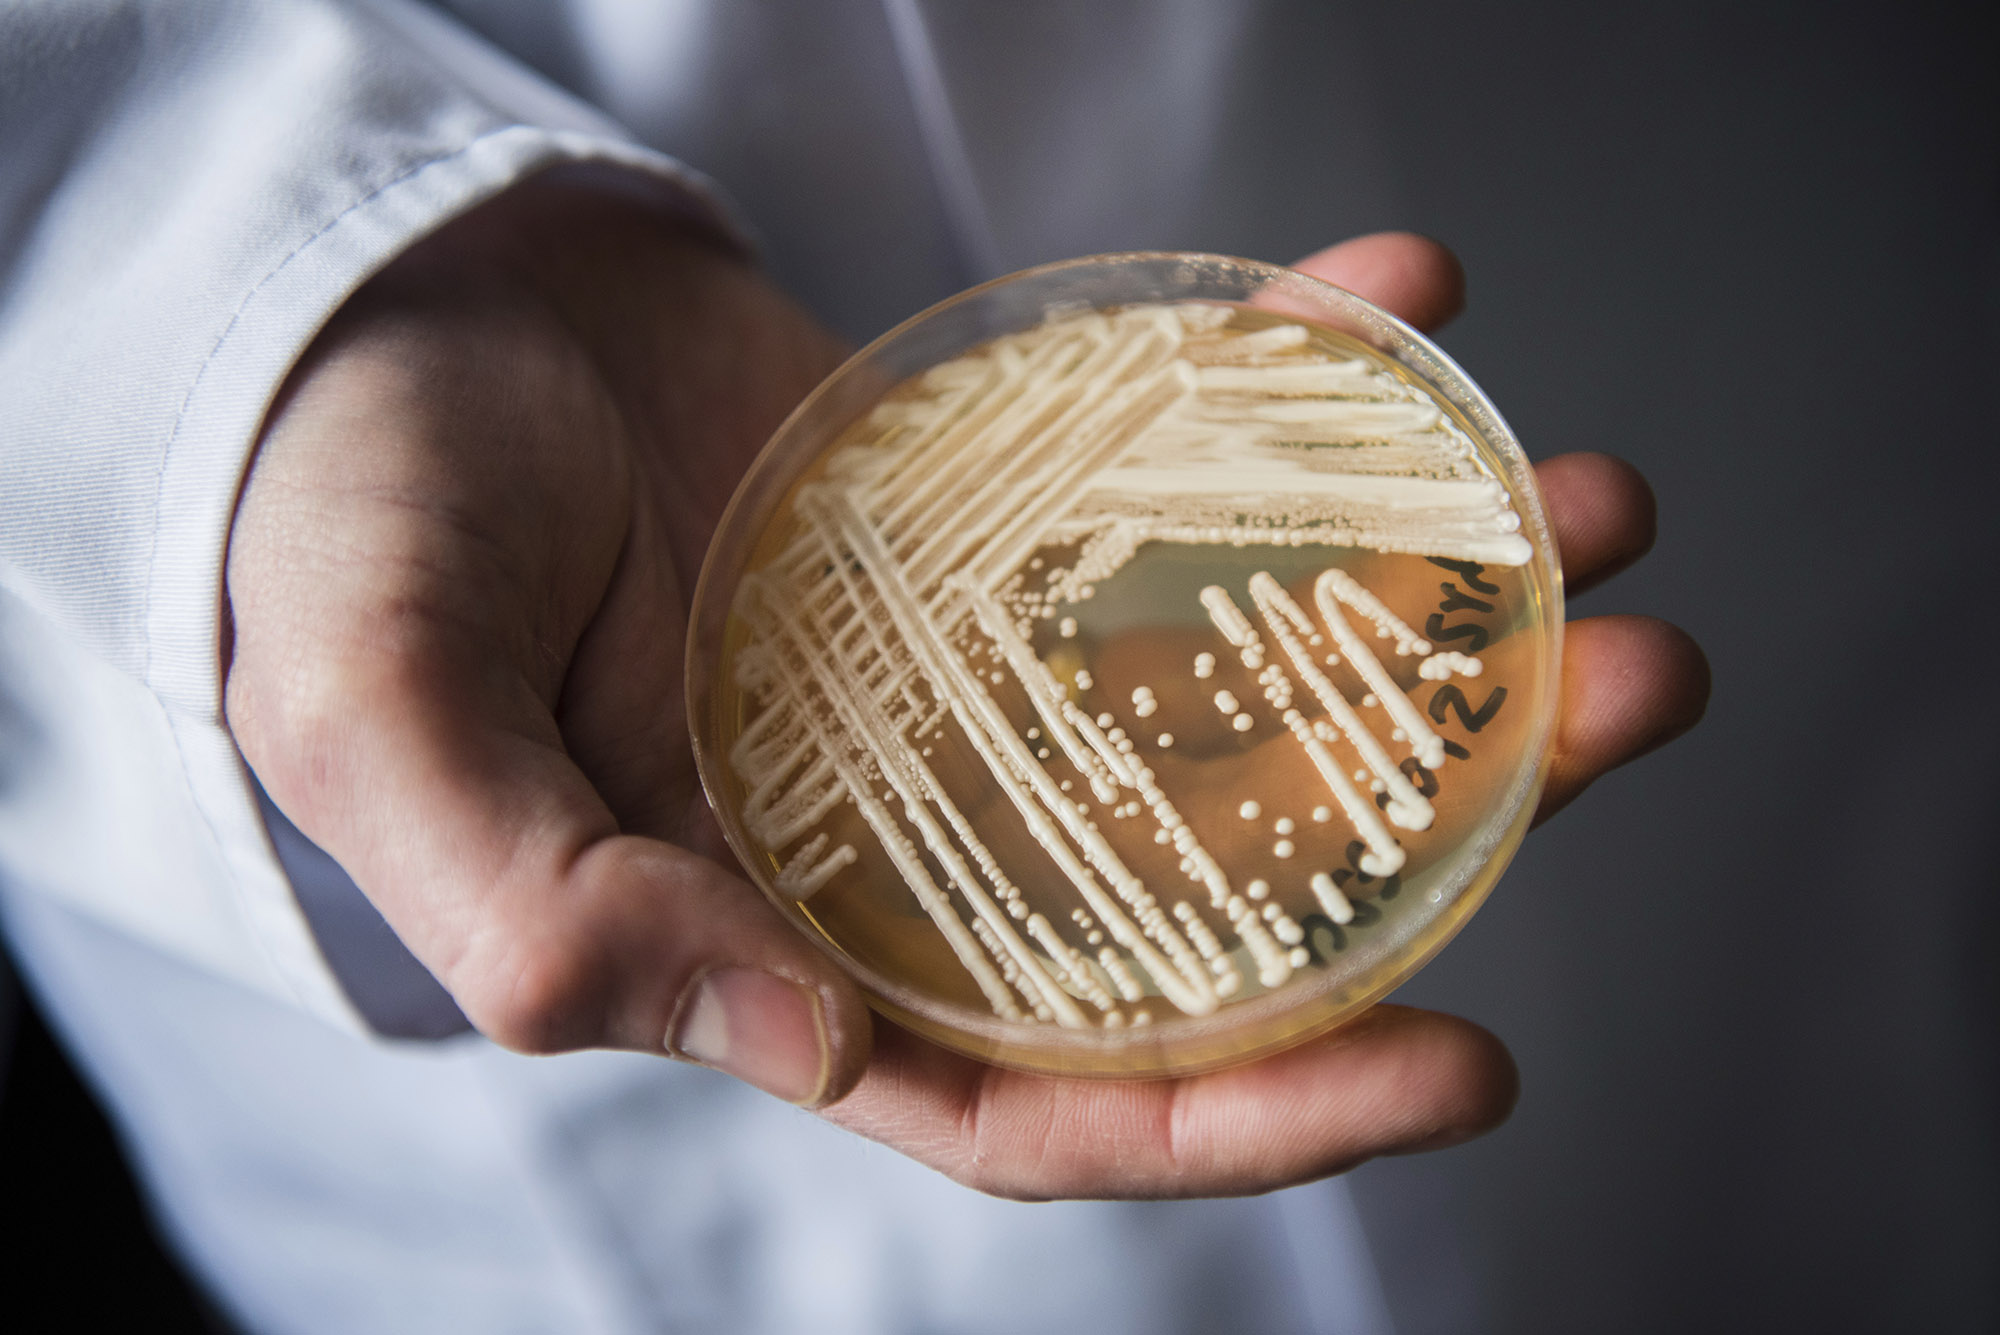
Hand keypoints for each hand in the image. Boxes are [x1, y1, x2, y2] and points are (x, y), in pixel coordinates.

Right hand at [226, 182, 1707, 1198]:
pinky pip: (1171, 451)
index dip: (1258, 1101)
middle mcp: (918, 813)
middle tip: (1631, 689)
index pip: (1050, 1079)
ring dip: (1429, 588)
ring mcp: (972, 646)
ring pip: (1239, 653)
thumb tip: (813, 1041)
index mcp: (786, 932)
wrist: (371, 329)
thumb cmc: (341, 545)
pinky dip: (1293, 382)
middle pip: (1221, 862)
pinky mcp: (993, 490)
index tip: (1467, 1064)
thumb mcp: (393, 733)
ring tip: (1590, 502)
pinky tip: (1404, 307)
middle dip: (1447, 806)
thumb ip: (558, 914)